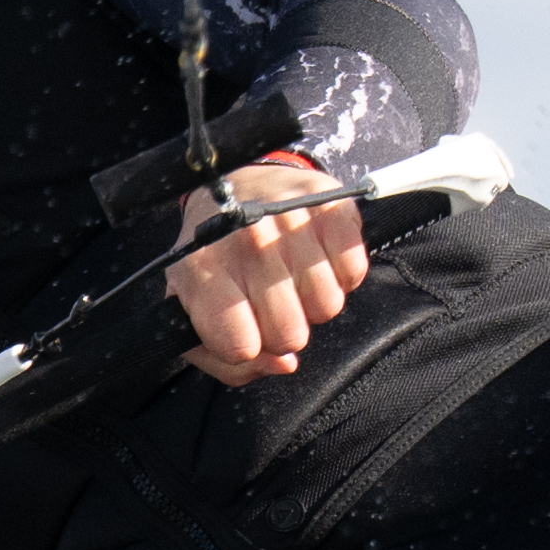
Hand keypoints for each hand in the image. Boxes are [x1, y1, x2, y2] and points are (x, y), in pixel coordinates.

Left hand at [166, 156, 369, 382]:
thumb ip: (226, 360)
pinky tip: (317, 257)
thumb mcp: (194, 310)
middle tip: (273, 301)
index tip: (244, 330)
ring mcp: (290, 220)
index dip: (248, 348)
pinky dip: (341, 273)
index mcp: (202, 271)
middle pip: (290, 333)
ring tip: (294, 276)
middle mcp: (246, 241)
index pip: (240, 346)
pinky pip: (354, 272)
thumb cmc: (217, 258)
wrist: (239, 185)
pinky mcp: (330, 205)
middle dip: (284, 329)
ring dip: (314, 301)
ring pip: (327, 306)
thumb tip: (284, 364)